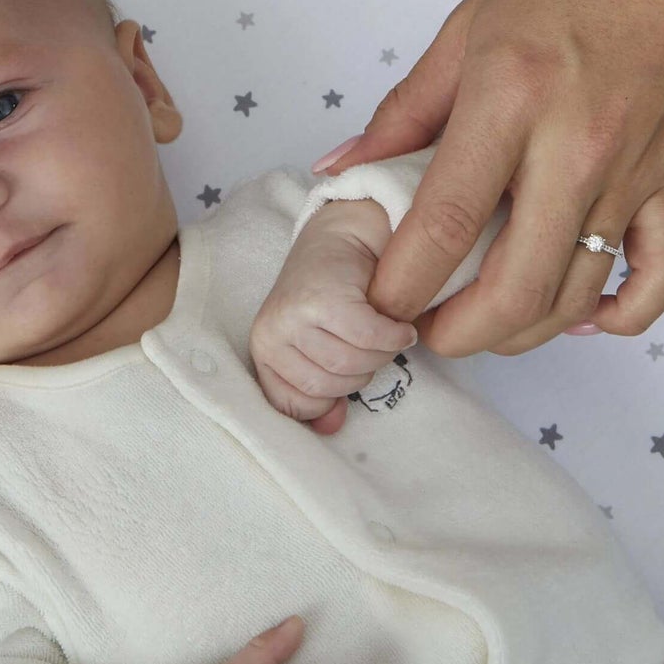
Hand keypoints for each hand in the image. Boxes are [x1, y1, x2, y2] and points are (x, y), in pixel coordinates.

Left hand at [249, 206, 415, 436]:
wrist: (345, 236)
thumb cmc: (335, 295)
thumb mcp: (322, 347)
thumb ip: (324, 391)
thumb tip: (330, 428)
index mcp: (264, 352)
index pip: (295, 406)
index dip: (331, 397)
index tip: (347, 371)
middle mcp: (269, 335)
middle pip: (330, 386)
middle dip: (361, 370)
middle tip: (369, 342)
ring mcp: (292, 316)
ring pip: (350, 364)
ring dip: (380, 352)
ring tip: (382, 330)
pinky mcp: (322, 298)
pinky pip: (369, 339)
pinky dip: (393, 336)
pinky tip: (399, 325)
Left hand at [310, 0, 663, 357]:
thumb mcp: (467, 28)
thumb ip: (403, 110)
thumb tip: (342, 169)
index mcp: (512, 99)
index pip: (449, 217)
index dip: (404, 279)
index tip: (374, 303)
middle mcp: (576, 148)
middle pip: (518, 283)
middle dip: (458, 332)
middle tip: (419, 332)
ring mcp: (629, 175)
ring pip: (577, 294)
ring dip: (519, 331)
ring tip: (472, 325)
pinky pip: (657, 275)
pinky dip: (618, 314)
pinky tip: (576, 317)